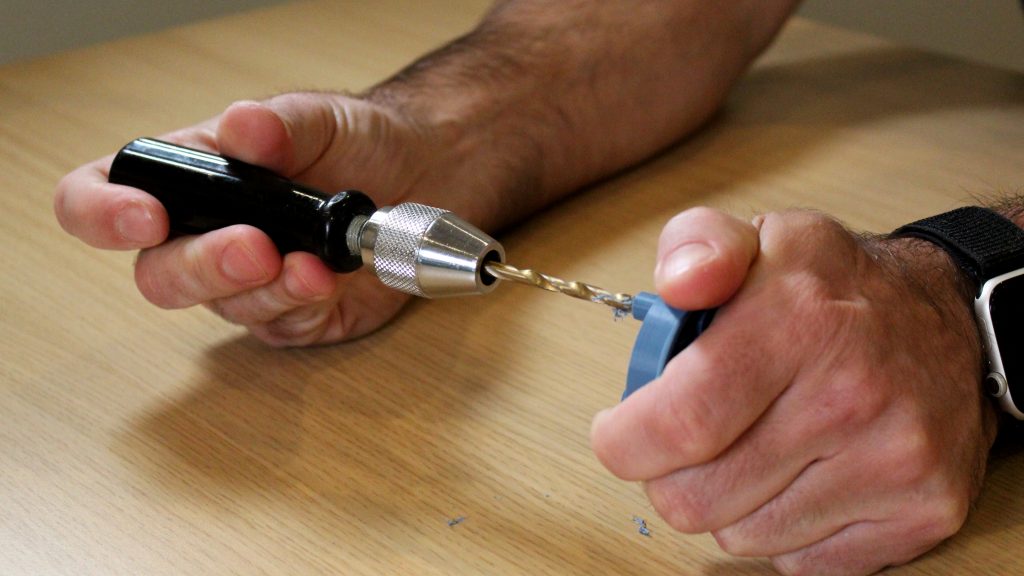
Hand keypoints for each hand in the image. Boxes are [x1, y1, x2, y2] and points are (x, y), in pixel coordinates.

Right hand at [53, 92, 508, 345]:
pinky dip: (302, 303)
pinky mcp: (293, 314)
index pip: (99, 198)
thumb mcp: (319, 118)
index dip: (101, 213)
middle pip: (160, 275)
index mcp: (187, 179)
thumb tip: (244, 129)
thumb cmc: (355, 141)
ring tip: (312, 262)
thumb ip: (279, 125)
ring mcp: (248, 282)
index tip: (143, 218)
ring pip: (225, 308)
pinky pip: (280, 326)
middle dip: (202, 266)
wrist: (421, 174)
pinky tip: (327, 277)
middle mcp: (204, 235)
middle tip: (253, 248)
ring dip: (266, 288)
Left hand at [591, 207, 997, 574]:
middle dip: (667, 475)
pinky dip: (783, 528)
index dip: (625, 444)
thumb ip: (697, 247)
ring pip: (742, 536)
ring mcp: (894, 462)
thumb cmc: (836, 287)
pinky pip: (801, 562)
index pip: (682, 423)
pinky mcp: (923, 512)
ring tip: (751, 448)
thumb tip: (680, 285)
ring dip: (728, 501)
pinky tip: (799, 476)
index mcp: (800, 321)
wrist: (951, 323)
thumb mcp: (762, 237)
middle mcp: (852, 397)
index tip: (618, 434)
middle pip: (698, 497)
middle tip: (685, 442)